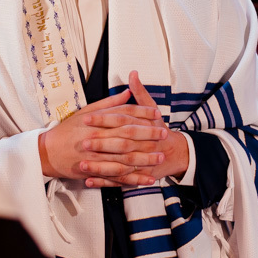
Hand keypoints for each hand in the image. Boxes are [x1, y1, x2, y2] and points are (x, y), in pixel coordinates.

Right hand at [38, 83, 168, 185]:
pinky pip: (116, 176)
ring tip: (159, 158)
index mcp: (97, 121)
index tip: (157, 113)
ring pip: (124, 157)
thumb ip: (108, 103)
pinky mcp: (94, 171)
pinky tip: (145, 180)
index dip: (142, 113)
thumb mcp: (85, 111)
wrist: (46, 151)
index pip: (124, 115)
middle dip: (147, 135)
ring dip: (143, 159)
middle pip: (127, 135)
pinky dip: (132, 179)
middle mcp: (97, 137)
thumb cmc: (67, 130)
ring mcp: (96, 155)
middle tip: (164, 135)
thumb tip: (127, 92)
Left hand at [81, 71, 190, 188]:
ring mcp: (140, 163)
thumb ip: (140, 93)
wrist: (175, 154)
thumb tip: (133, 74)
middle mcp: (143, 145)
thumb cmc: (159, 130)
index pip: (122, 120)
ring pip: (119, 166)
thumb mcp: (151, 110)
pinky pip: (119, 181)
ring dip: (99, 167)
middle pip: (121, 144)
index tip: (87, 118)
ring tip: (81, 166)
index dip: (104, 119)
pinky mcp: (137, 177)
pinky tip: (89, 181)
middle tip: (83, 143)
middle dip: (102, 144)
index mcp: (144, 126)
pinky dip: (104, 183)